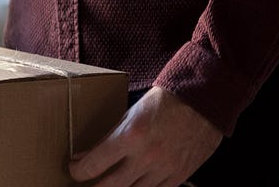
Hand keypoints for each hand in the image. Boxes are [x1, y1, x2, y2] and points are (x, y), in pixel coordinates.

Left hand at [70, 87, 222, 186]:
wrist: (204, 100)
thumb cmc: (166, 101)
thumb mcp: (131, 114)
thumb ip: (109, 137)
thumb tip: (85, 155)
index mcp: (130, 135)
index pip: (92, 165)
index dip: (78, 171)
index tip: (74, 169)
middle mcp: (146, 156)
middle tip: (87, 183)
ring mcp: (164, 169)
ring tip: (110, 183)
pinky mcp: (178, 176)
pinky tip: (134, 184)